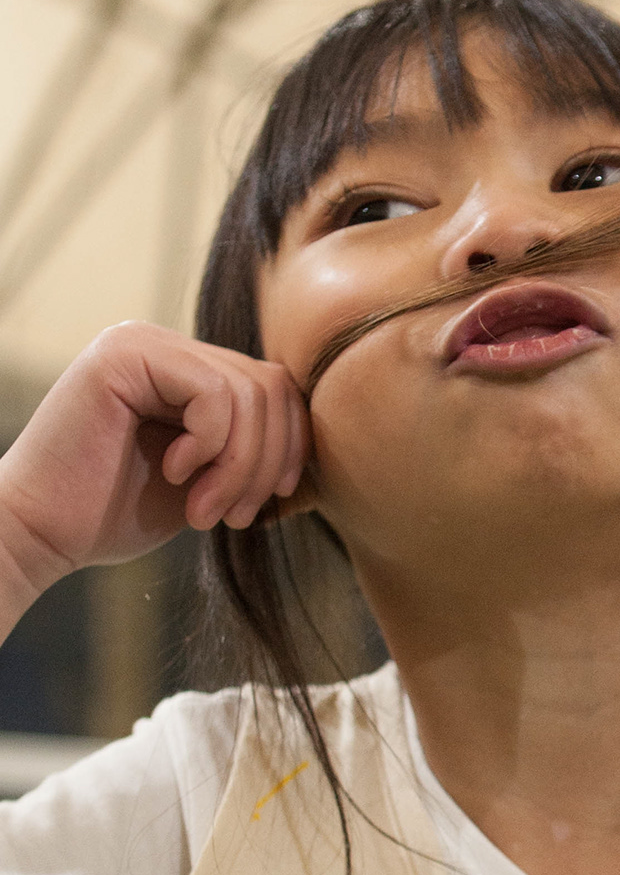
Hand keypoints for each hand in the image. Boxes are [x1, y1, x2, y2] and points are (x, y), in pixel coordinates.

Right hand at [0, 322, 310, 613]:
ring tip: (205, 510)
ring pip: (250, 392)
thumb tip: (322, 449)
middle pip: (273, 387)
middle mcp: (167, 346)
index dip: (288, 449)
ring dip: (239, 467)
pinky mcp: (125, 354)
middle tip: (234, 516)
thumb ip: (250, 452)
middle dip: (267, 463)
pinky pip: (215, 393)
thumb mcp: (206, 482)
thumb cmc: (113, 513)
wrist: (43, 532)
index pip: (277, 390)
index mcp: (187, 371)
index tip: (262, 505)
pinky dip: (210, 447)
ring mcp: (144, 342)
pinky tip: (175, 475)